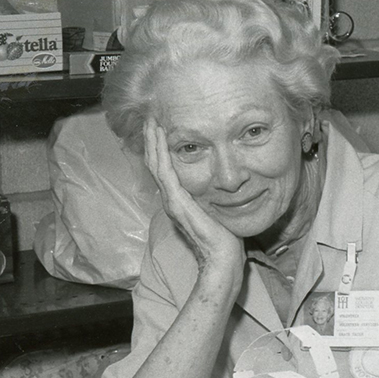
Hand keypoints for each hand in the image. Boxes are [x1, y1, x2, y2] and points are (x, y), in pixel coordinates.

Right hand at [143, 118, 243, 281]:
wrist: (221, 259)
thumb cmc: (225, 240)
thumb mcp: (219, 211)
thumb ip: (215, 199)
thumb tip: (227, 187)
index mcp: (181, 201)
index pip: (166, 170)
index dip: (162, 150)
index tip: (163, 130)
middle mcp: (172, 199)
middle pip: (156, 164)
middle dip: (153, 141)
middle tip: (151, 118)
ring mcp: (172, 201)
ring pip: (156, 164)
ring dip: (153, 141)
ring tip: (151, 121)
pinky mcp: (177, 202)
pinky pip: (164, 172)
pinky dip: (159, 152)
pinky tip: (158, 136)